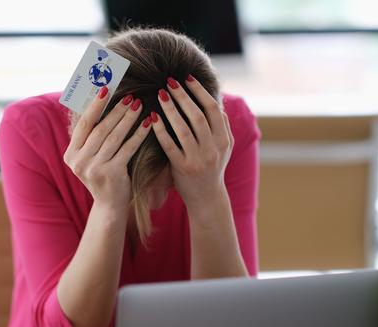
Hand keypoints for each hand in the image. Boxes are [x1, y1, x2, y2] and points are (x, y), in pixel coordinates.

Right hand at [64, 87, 150, 210]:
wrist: (110, 206)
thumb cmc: (103, 175)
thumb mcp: (90, 157)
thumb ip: (91, 137)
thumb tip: (101, 102)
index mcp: (71, 154)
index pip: (83, 124)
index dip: (95, 105)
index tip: (106, 89)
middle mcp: (79, 161)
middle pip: (100, 129)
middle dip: (117, 110)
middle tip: (130, 96)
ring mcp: (94, 169)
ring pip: (114, 137)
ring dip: (128, 119)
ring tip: (139, 105)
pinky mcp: (111, 174)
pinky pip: (127, 149)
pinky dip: (138, 134)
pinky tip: (148, 123)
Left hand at [151, 76, 234, 209]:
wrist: (207, 198)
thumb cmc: (213, 168)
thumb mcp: (225, 148)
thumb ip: (222, 125)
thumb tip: (218, 100)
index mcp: (224, 140)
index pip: (213, 109)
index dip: (199, 91)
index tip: (187, 78)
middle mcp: (212, 149)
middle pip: (197, 116)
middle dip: (183, 96)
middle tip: (169, 81)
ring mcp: (197, 159)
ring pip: (183, 129)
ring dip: (170, 109)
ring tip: (160, 94)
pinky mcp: (182, 168)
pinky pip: (169, 145)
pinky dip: (161, 130)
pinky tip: (152, 118)